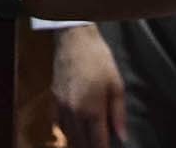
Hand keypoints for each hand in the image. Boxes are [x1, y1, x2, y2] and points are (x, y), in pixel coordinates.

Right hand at [50, 24, 125, 147]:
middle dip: (90, 147)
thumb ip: (118, 114)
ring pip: (68, 135)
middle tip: (99, 145)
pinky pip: (57, 124)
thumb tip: (122, 136)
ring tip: (89, 141)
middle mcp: (74, 113)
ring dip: (78, 142)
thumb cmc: (99, 60)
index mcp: (92, 110)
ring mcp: (61, 106)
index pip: (98, 143)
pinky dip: (66, 131)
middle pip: (80, 143)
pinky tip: (74, 130)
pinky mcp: (53, 99)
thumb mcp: (116, 85)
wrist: (74, 39)